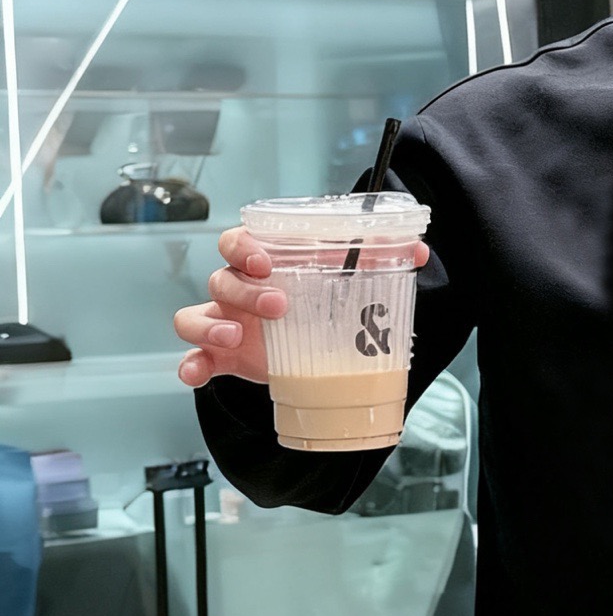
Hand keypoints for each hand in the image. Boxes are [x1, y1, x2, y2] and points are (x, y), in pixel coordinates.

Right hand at [173, 226, 429, 388]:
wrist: (313, 352)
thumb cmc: (323, 304)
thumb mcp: (349, 283)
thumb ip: (378, 262)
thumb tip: (418, 251)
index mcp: (263, 265)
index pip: (236, 242)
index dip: (243, 247)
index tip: (265, 260)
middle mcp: (237, 291)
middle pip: (221, 279)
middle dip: (245, 290)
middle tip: (279, 305)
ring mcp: (225, 324)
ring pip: (194, 316)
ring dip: (210, 326)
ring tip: (236, 337)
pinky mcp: (222, 358)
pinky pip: (193, 359)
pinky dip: (191, 365)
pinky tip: (197, 373)